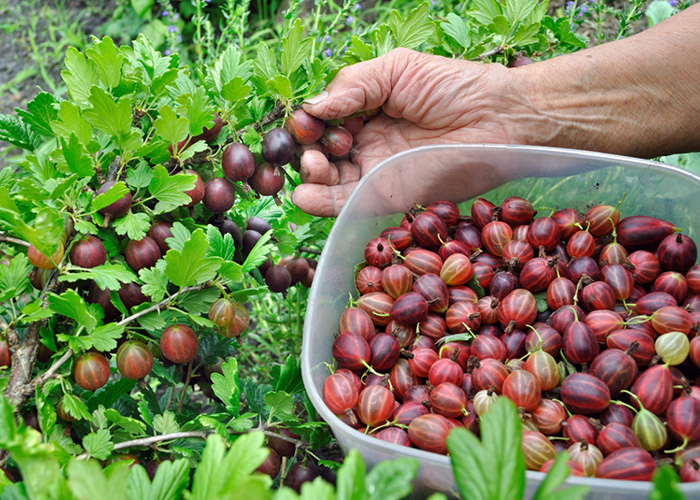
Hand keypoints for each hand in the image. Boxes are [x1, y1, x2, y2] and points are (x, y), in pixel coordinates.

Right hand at [291, 48, 525, 216]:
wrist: (499, 120)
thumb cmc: (455, 87)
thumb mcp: (398, 69)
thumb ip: (353, 84)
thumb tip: (312, 107)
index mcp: (366, 110)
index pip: (322, 120)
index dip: (309, 121)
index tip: (308, 120)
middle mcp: (366, 143)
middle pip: (320, 151)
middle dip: (308, 149)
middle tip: (318, 144)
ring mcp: (375, 171)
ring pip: (327, 179)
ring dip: (310, 174)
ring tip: (314, 163)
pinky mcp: (387, 196)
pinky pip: (346, 204)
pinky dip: (320, 203)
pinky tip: (304, 195)